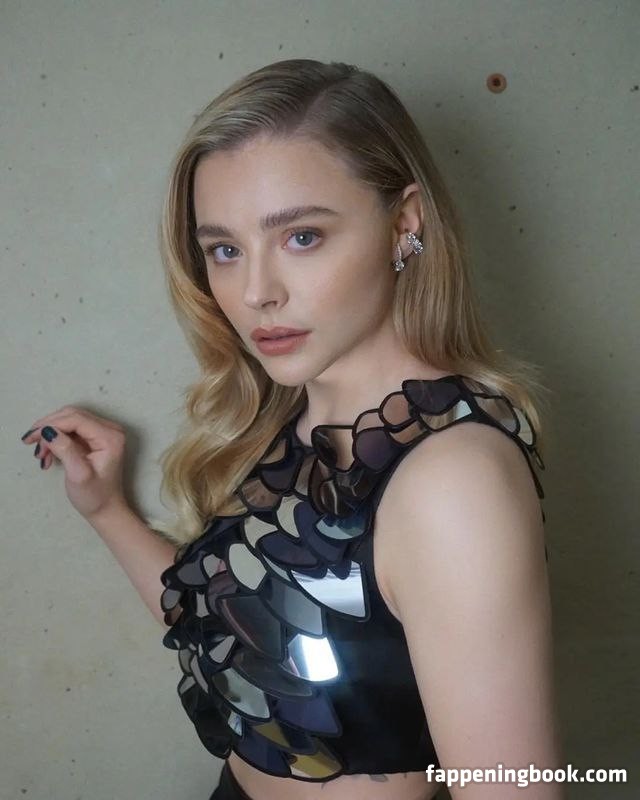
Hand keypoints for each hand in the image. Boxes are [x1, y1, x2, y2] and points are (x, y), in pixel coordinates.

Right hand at [20, 406, 129, 521]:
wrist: (106, 509)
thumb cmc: (95, 496)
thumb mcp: (78, 475)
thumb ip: (65, 450)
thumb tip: (48, 431)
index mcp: (110, 436)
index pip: (76, 419)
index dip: (51, 425)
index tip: (31, 438)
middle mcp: (109, 429)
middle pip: (72, 416)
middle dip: (48, 428)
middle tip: (31, 444)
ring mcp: (102, 432)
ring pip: (69, 421)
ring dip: (50, 434)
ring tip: (41, 455)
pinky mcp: (95, 438)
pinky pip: (71, 430)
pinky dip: (56, 439)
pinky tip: (48, 456)